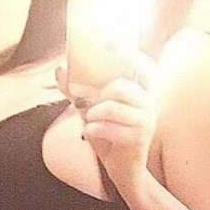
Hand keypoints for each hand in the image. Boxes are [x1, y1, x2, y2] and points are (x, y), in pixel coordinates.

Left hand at [55, 45, 159, 195]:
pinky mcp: (140, 138)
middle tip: (91, 104)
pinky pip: (110, 128)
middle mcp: (149, 102)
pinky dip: (94, 129)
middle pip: (121, 86)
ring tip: (91, 120)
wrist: (122, 169)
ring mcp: (147, 120)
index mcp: (142, 90)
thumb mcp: (91, 110)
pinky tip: (90, 133)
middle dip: (100, 94)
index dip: (127, 52)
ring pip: (113, 107)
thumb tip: (60, 69)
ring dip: (95, 114)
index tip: (106, 40)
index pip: (141, 64)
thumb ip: (76, 90)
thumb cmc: (109, 135)